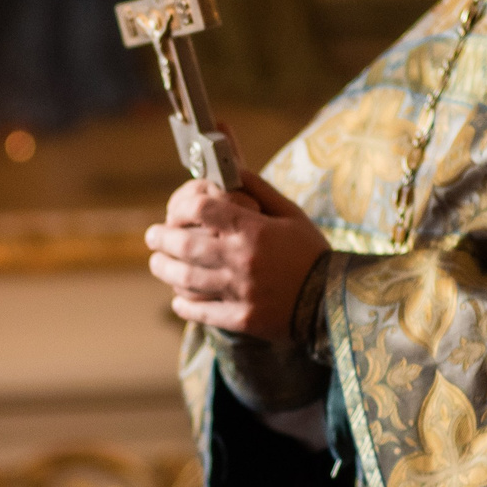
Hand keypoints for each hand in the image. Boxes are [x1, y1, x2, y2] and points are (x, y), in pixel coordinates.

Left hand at [145, 171, 329, 340]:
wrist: (334, 299)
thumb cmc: (310, 252)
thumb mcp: (290, 213)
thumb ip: (257, 189)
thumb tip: (228, 166)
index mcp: (254, 231)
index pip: (203, 209)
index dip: (182, 206)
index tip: (175, 210)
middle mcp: (242, 261)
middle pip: (184, 245)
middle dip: (160, 238)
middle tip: (151, 235)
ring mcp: (240, 292)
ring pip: (185, 280)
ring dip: (163, 269)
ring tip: (156, 263)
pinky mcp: (241, 319)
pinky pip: (201, 311)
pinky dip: (183, 304)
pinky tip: (177, 298)